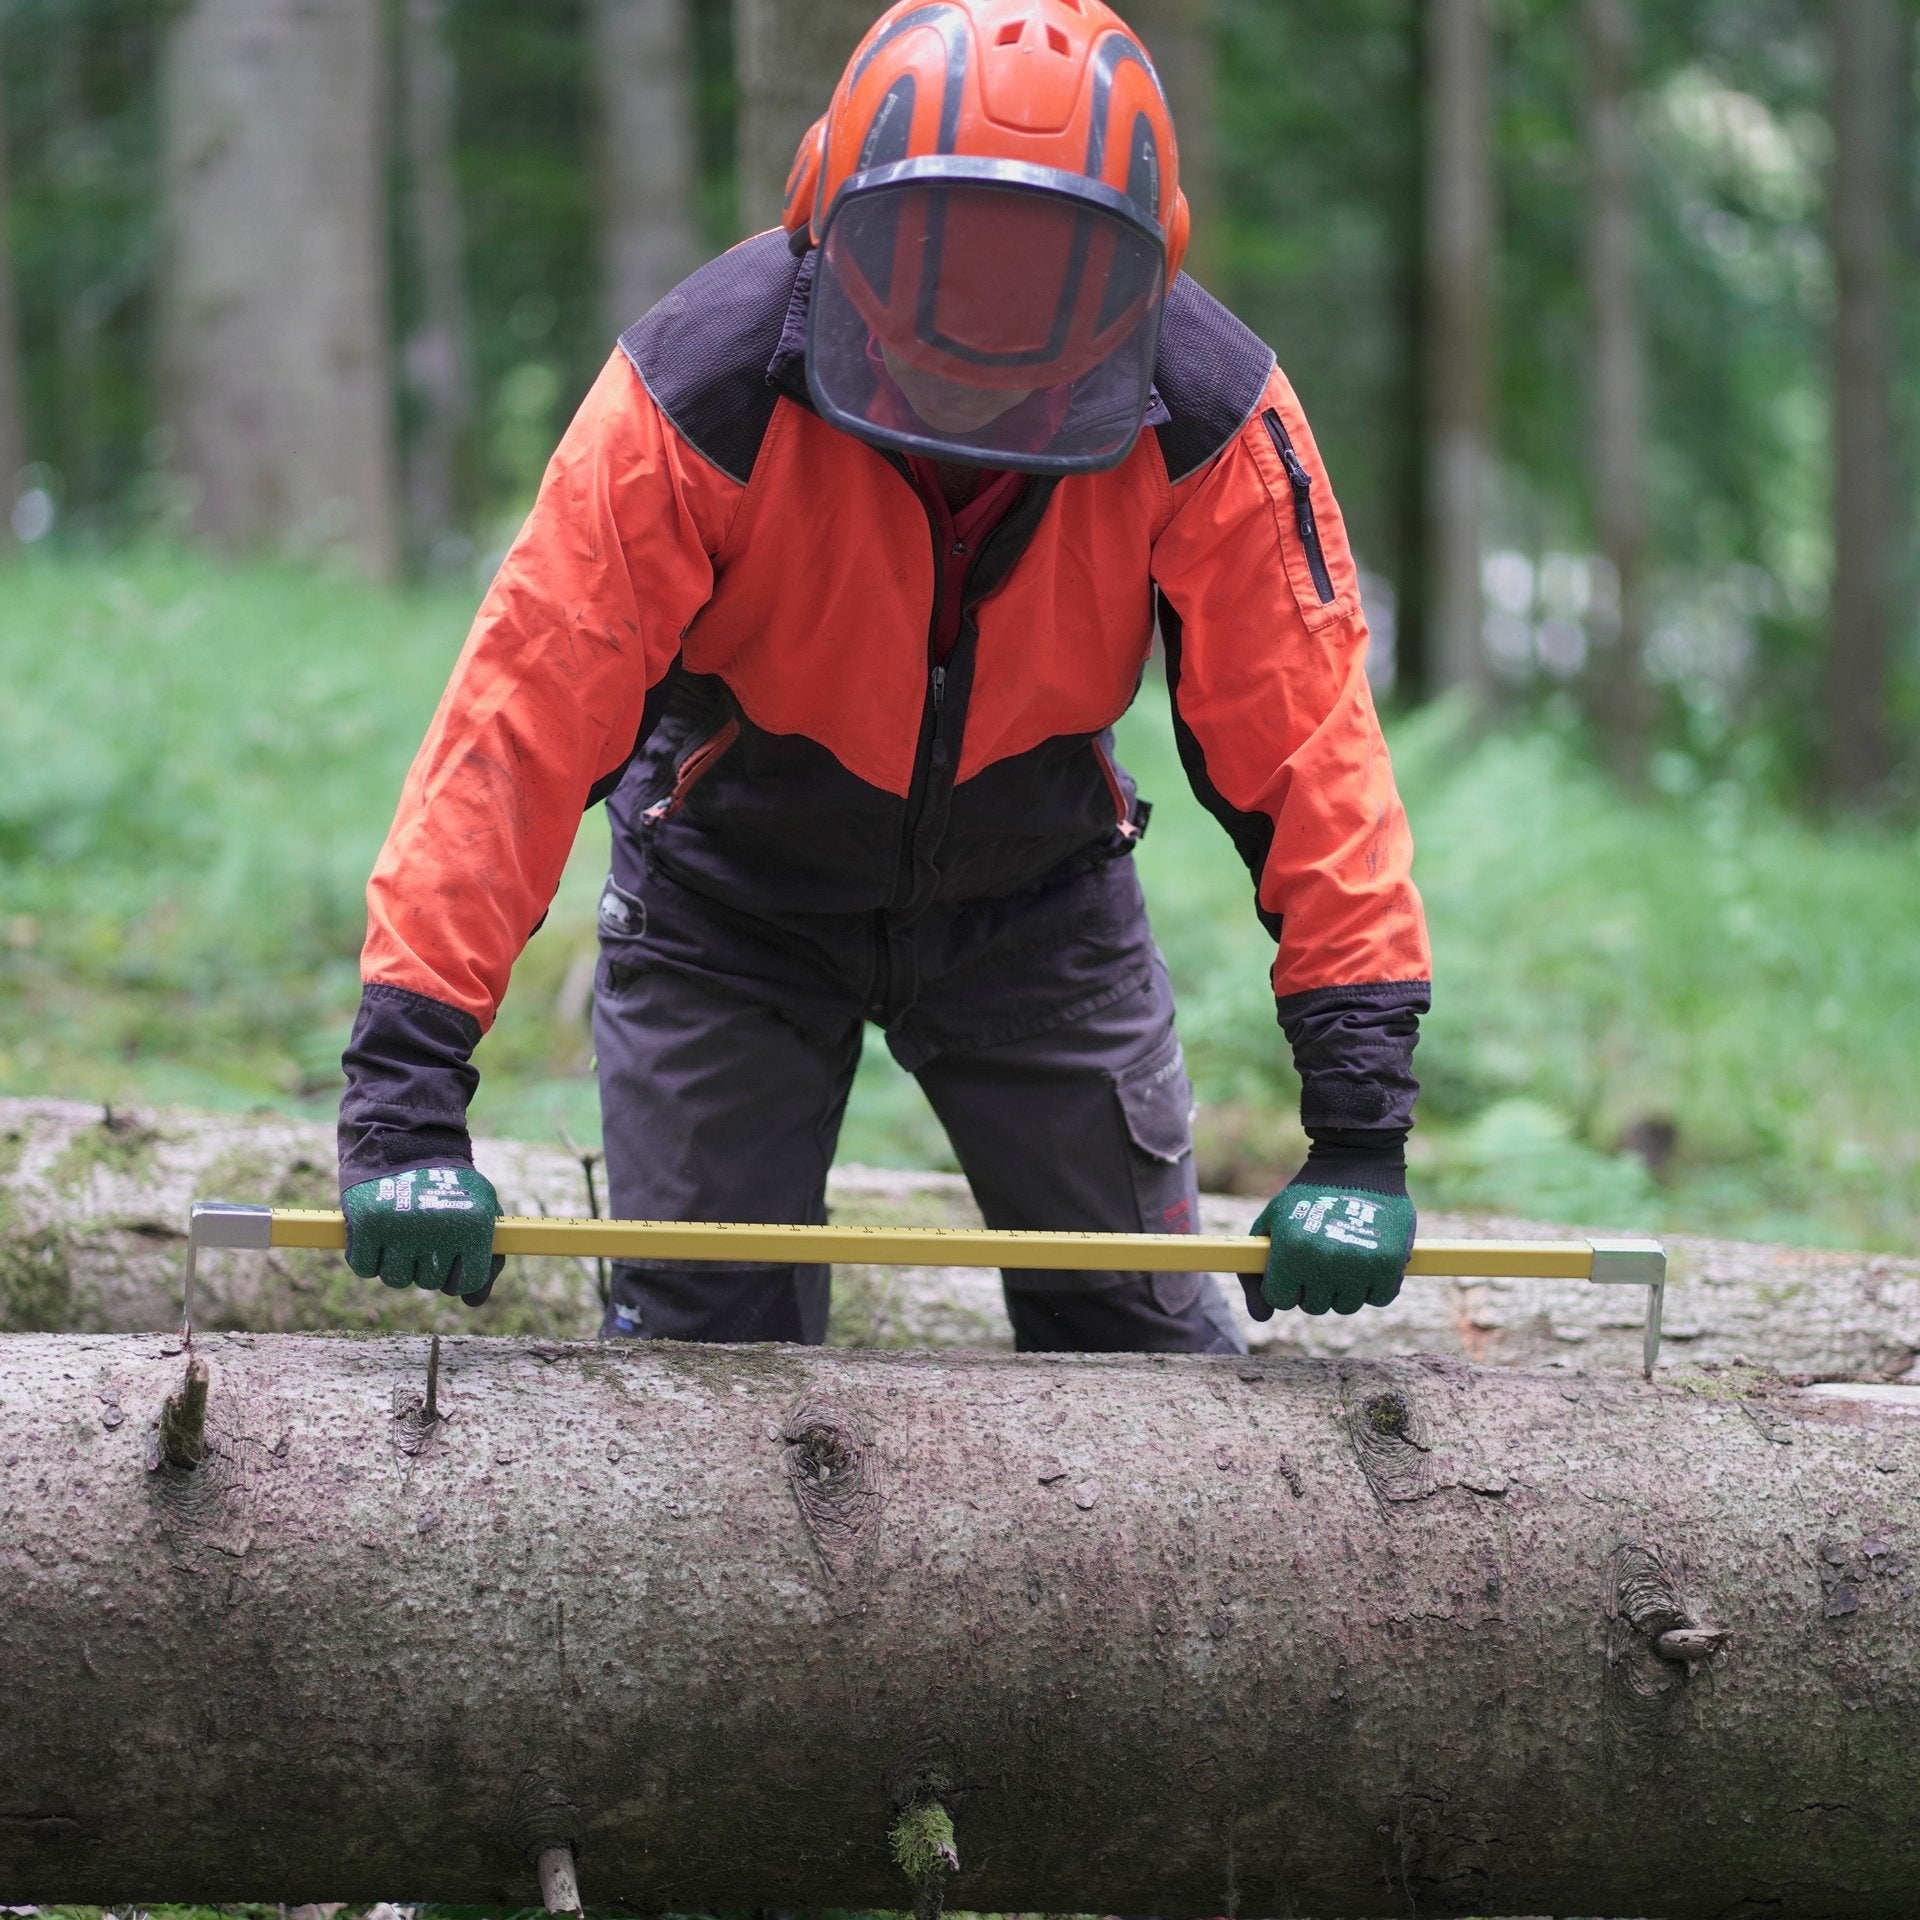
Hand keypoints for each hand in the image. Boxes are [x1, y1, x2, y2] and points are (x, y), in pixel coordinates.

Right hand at [343, 1166, 503, 1304]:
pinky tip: (377, 1231)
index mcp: (475, 1225)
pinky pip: (364, 1268)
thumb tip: (473, 1301)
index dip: (455, 1275)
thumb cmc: (447, 1185)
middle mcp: (440, 1229)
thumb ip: (485, 1258)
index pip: (466, 1283)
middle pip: (429, 1283)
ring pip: (396, 1279)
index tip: (450, 1257)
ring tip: (401, 1229)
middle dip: (425, 1263)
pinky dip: (366, 1256)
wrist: (404, 1141)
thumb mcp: (479, 1211)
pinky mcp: (368, 1224)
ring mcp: (402, 1228)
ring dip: (396, 1261)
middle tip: (423, 1230)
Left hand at [1243, 1133, 1415, 1318]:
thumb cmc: (1308, 1196)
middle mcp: (1325, 1261)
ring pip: (1346, 1306)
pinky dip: (1376, 1285)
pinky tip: (1368, 1258)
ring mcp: (1360, 1264)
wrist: (1357, 1163)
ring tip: (1345, 1255)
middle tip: (1321, 1257)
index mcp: (1291, 1249)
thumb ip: (1255, 1271)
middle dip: (1314, 1286)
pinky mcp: (1391, 1264)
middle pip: (1313, 1306)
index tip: (1293, 1269)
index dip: (1285, 1284)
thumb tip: (1261, 1317)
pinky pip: (1379, 1298)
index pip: (1280, 1299)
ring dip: (1344, 1288)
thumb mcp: (1272, 1222)